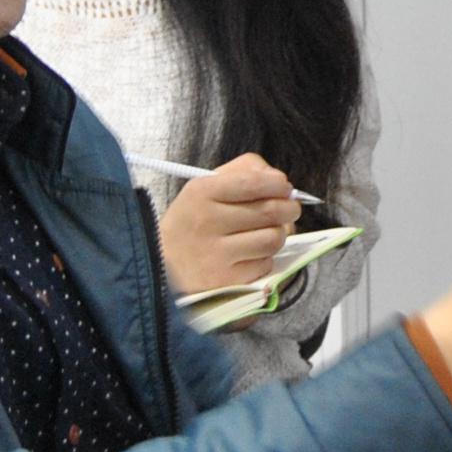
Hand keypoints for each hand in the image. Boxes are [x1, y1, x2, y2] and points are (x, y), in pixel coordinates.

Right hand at [161, 155, 299, 293]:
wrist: (162, 265)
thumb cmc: (191, 222)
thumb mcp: (205, 187)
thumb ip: (244, 172)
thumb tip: (280, 180)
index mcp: (201, 192)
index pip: (253, 182)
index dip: (278, 184)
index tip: (284, 187)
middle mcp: (207, 221)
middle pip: (270, 211)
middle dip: (289, 209)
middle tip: (289, 209)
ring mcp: (217, 254)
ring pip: (273, 239)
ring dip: (279, 234)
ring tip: (268, 232)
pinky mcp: (227, 280)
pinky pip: (266, 263)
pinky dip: (265, 258)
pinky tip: (251, 255)